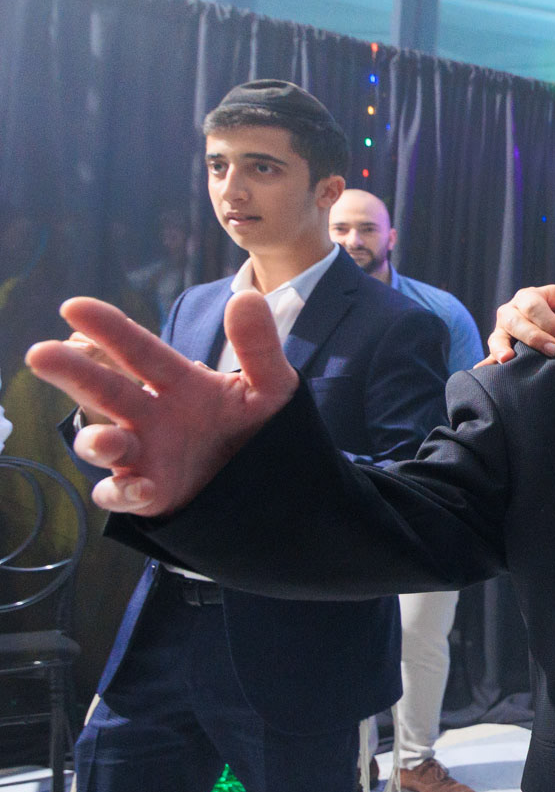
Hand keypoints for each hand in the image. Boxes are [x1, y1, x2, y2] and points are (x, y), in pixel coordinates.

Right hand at [25, 294, 295, 515]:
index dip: (109, 329)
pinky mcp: (149, 494)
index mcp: (177, 382)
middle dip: (71, 372)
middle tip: (41, 354)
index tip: (74, 306)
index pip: (138, 350)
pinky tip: (139, 485)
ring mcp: (145, 454)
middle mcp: (150, 414)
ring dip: (96, 440)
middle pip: (104, 389)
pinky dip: (122, 491)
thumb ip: (260, 347)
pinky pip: (120, 494)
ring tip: (108, 439)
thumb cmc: (264, 428)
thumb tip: (248, 297)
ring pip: (102, 443)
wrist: (277, 483)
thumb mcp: (272, 388)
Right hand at [485, 284, 554, 363]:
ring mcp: (502, 332)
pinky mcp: (500, 350)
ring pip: (497, 338)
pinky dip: (487, 364)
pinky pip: (491, 357)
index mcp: (528, 297)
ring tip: (507, 359)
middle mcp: (511, 312)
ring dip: (501, 348)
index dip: (549, 322)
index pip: (533, 306)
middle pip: (514, 322)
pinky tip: (483, 371)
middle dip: (534, 337)